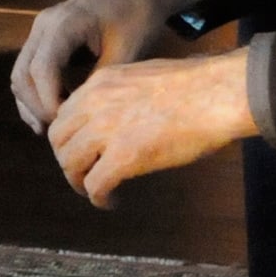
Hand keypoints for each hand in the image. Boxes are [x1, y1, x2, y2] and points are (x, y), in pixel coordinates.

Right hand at [11, 0, 208, 132]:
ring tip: (55, 128)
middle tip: (59, 132)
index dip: (48, 102)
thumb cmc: (138, 16)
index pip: (41, 70)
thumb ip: (99, 83)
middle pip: (22, 75)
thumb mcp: (125, 52)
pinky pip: (30, 69)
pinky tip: (56, 112)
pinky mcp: (47, 37)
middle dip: (36, 107)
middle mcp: (45, 24)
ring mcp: (42, 29)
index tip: (66, 123)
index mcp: (64, 23)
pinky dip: (37, 92)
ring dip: (32, 103)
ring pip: (21, 74)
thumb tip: (80, 117)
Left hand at [48, 49, 257, 207]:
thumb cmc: (196, 85)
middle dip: (68, 159)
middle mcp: (96, 102)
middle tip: (84, 172)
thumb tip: (122, 113)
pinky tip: (112, 201)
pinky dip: (99, 198)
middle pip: (59, 139)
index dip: (71, 135)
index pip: (66, 112)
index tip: (84, 148)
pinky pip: (94, 185)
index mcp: (102, 81)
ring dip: (79, 181)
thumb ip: (123, 93)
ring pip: (70, 164)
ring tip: (95, 190)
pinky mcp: (123, 157)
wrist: (216, 94)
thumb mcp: (145, 76)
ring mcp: (107, 130)